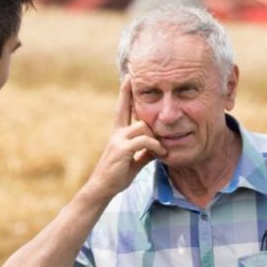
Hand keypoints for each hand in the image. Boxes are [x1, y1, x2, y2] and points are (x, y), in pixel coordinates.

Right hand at [87, 77, 165, 198]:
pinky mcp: (122, 149)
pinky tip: (160, 153)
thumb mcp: (134, 161)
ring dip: (156, 139)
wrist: (102, 188)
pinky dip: (155, 146)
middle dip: (155, 127)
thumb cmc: (117, 175)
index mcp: (119, 133)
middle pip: (141, 119)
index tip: (129, 77)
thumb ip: (145, 151)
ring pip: (144, 127)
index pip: (122, 107)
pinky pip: (144, 140)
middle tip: (164, 143)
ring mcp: (118, 140)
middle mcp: (117, 133)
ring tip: (162, 151)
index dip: (125, 92)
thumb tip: (160, 147)